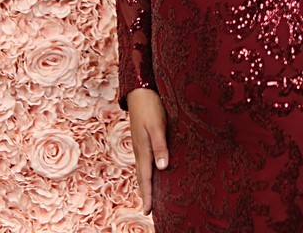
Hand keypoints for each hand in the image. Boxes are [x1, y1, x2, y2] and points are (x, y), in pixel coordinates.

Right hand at [127, 87, 167, 214]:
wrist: (140, 90)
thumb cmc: (150, 106)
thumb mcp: (157, 125)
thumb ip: (160, 146)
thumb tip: (162, 168)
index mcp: (143, 149)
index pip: (146, 178)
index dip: (148, 194)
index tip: (147, 212)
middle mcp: (140, 149)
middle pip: (142, 176)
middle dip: (146, 192)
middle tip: (148, 210)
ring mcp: (140, 144)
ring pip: (143, 168)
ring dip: (146, 182)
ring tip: (149, 195)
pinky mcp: (143, 137)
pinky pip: (145, 159)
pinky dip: (147, 170)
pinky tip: (152, 170)